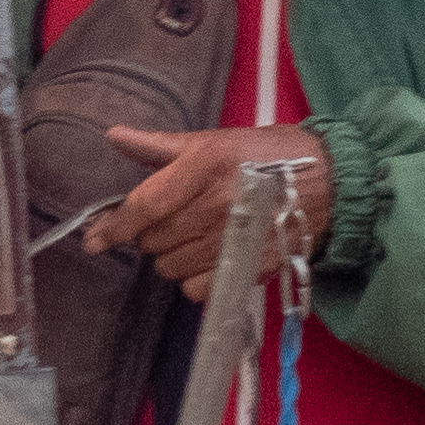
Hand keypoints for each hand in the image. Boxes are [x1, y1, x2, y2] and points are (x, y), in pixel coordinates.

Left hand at [91, 122, 332, 290]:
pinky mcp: (248, 268)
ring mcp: (233, 240)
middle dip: (152, 234)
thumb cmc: (271, 154)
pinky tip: (212, 258)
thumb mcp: (215, 140)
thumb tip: (114, 136)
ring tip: (198, 236)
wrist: (331, 182)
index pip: (145, 205)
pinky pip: (197, 288)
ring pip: (170, 267)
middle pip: (154, 240)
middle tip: (175, 219)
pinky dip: (196, 279)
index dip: (114, 227)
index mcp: (203, 167)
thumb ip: (160, 146)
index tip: (93, 240)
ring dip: (173, 256)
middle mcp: (215, 205)